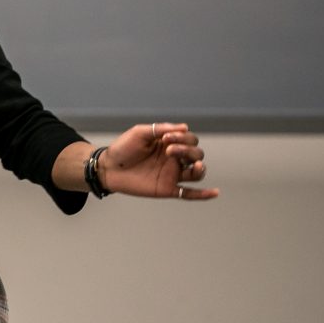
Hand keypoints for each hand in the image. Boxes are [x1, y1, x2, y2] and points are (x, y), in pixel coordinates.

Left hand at [99, 122, 219, 200]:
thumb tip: (185, 127)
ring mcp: (172, 174)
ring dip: (199, 169)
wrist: (108, 167)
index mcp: (169, 143)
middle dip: (188, 150)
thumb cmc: (123, 148)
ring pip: (197, 173)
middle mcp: (174, 158)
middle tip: (168, 150)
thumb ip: (161, 129)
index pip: (189, 138)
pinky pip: (189, 193)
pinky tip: (215, 192)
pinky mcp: (167, 188)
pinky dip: (203, 194)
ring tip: (195, 166)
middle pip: (196, 154)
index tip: (165, 138)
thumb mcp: (140, 133)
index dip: (183, 138)